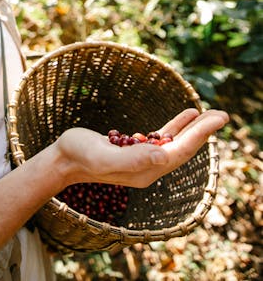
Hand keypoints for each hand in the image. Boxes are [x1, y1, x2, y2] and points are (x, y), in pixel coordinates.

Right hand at [54, 108, 228, 189]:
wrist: (62, 158)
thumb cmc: (79, 155)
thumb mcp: (104, 156)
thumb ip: (132, 159)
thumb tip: (162, 157)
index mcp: (145, 170)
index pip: (180, 151)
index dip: (201, 134)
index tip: (218, 119)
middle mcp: (148, 167)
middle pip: (182, 147)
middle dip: (204, 131)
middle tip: (223, 114)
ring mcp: (142, 159)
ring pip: (175, 142)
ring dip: (194, 129)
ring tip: (210, 114)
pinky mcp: (135, 149)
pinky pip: (163, 137)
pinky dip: (177, 126)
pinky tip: (186, 116)